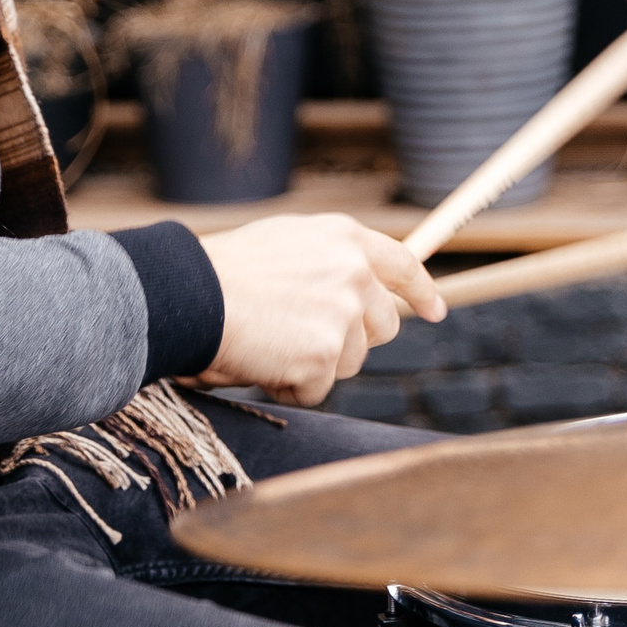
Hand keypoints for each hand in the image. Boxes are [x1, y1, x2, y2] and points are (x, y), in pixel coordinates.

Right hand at [192, 214, 446, 406]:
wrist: (190, 294)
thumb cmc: (225, 272)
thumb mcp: (287, 245)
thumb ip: (329, 263)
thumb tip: (360, 294)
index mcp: (345, 238)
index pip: (403, 265)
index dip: (421, 291)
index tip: (435, 311)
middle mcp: (354, 272)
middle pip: (383, 326)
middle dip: (351, 340)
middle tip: (302, 336)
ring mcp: (344, 315)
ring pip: (351, 362)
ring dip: (315, 363)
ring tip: (271, 341)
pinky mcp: (325, 356)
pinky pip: (318, 389)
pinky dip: (291, 386)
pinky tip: (262, 361)